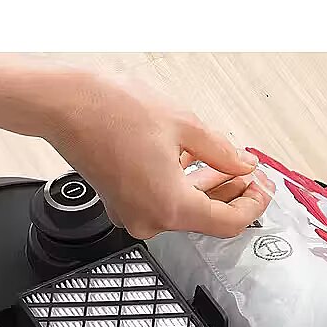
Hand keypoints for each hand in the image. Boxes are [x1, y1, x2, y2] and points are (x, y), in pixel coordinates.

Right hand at [41, 72, 274, 238]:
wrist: (63, 103)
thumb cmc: (111, 110)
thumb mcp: (186, 125)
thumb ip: (223, 152)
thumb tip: (244, 166)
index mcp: (169, 207)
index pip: (228, 223)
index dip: (253, 205)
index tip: (264, 188)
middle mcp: (149, 219)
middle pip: (206, 217)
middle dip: (232, 193)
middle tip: (251, 173)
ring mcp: (132, 213)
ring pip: (184, 208)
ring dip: (207, 186)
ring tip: (227, 163)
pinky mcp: (120, 202)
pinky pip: (162, 200)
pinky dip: (182, 183)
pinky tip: (194, 159)